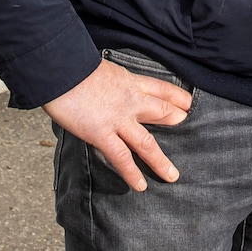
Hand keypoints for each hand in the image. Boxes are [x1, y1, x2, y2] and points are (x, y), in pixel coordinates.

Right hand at [42, 59, 193, 191]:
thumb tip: (102, 89)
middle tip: (189, 130)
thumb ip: (107, 81)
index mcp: (128, 81)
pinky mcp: (102, 134)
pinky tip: (139, 186)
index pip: (159, 88)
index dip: (176, 96)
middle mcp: (129, 101)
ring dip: (160, 161)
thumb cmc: (73, 64)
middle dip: (175, 119)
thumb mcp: (99, 67)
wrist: (62, 68)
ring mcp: (118, 119)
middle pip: (161, 111)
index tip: (188, 103)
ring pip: (146, 143)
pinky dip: (131, 173)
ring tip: (172, 175)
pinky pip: (121, 157)